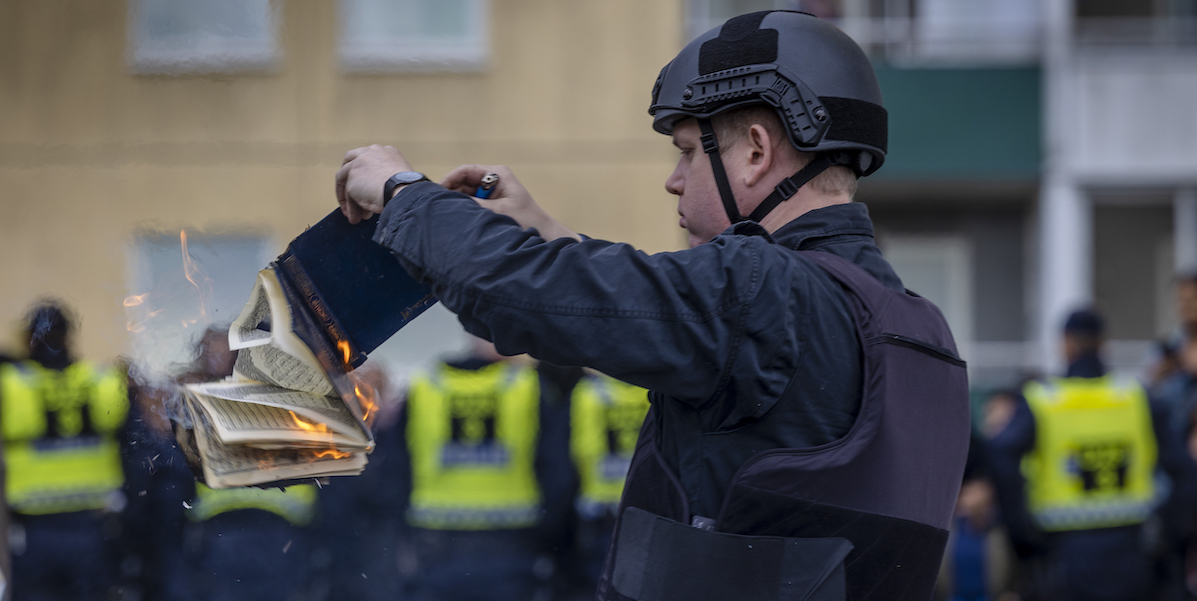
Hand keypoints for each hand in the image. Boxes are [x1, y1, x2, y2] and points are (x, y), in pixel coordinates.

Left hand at [335, 145, 413, 223]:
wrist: (404, 191)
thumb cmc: (407, 189)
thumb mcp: (399, 179)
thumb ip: (386, 180)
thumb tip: (377, 194)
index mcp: (386, 152)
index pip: (369, 159)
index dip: (365, 174)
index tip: (365, 186)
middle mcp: (370, 152)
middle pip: (350, 161)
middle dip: (348, 180)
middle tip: (348, 194)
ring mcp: (359, 163)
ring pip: (347, 180)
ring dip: (350, 199)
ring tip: (357, 215)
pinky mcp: (351, 175)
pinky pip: (347, 192)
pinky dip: (350, 206)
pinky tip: (356, 217)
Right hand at [441, 164, 580, 241]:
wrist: (543, 235)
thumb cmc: (526, 220)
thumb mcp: (496, 211)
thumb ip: (472, 204)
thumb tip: (449, 202)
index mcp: (497, 174)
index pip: (466, 171)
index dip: (450, 179)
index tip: (437, 191)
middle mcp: (494, 179)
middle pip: (464, 181)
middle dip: (451, 192)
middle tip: (436, 204)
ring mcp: (492, 191)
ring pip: (466, 193)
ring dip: (457, 202)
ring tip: (444, 212)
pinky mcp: (492, 204)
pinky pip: (473, 203)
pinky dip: (465, 209)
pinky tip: (456, 218)